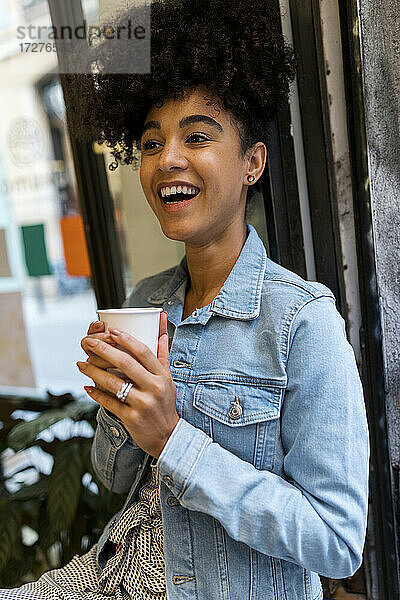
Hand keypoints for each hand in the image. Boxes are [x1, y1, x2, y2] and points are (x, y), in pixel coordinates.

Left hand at [78, 311, 178, 458]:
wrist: (168, 436)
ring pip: (113, 383)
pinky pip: (109, 403)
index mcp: (162, 375)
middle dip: (103, 350)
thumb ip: (162, 353)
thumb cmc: (165, 403)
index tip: (111, 330)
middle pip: (126, 363)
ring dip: (94, 372)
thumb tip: (161, 328)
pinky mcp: (131, 418)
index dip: (126, 339)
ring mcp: (142, 403)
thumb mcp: (168, 378)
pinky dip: (96, 394)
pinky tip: (87, 387)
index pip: (143, 352)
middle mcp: (154, 388)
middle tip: (88, 342)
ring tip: (81, 364)